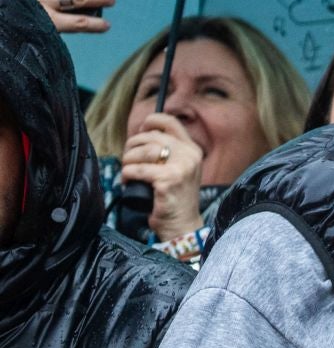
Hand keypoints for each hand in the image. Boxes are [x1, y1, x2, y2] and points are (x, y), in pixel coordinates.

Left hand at [120, 114, 206, 240]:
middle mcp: (190, 156)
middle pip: (150, 137)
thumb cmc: (174, 198)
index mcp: (192, 150)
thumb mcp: (178, 169)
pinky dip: (127, 174)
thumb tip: (143, 133)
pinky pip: (136, 169)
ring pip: (142, 151)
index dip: (150, 122)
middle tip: (128, 159)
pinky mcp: (168, 180)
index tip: (140, 132)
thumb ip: (168, 151)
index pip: (170, 122)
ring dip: (128, 161)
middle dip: (132, 146)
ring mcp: (181, 168)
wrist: (182, 225)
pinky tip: (128, 182)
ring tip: (128, 173)